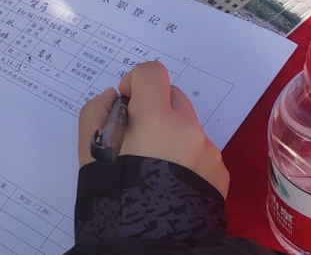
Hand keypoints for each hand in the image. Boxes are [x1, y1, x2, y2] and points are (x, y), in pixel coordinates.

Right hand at [77, 61, 229, 197]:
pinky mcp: (220, 174)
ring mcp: (209, 153)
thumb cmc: (116, 196)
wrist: (151, 243)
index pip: (152, 72)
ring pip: (187, 126)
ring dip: (170, 134)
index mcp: (158, 119)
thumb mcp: (90, 153)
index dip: (135, 81)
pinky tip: (170, 183)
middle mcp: (190, 130)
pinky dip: (184, 157)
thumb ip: (96, 114)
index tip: (126, 105)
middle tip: (135, 139)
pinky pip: (200, 151)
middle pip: (172, 97)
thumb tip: (113, 98)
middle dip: (153, 108)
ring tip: (152, 168)